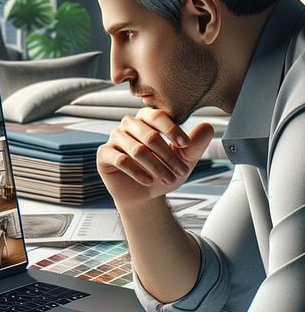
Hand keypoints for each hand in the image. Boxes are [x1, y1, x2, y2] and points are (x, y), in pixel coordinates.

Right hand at [97, 110, 214, 210]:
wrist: (144, 195)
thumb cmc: (162, 171)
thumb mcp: (184, 160)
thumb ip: (195, 144)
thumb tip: (208, 127)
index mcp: (147, 118)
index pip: (158, 116)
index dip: (172, 129)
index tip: (185, 144)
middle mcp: (129, 124)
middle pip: (148, 135)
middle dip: (167, 156)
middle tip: (181, 172)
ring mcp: (115, 138)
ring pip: (137, 149)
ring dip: (155, 166)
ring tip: (168, 179)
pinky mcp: (104, 154)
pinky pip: (120, 159)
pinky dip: (136, 171)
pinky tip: (148, 181)